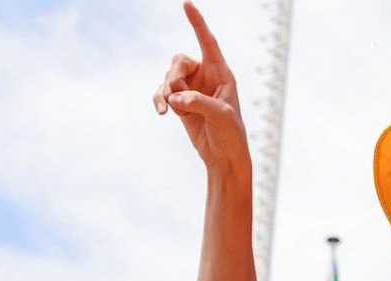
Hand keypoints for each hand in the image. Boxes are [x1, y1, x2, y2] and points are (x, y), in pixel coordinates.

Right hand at [153, 1, 250, 172]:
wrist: (223, 155)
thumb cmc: (231, 133)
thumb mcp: (221, 115)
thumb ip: (199, 102)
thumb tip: (177, 97)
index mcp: (221, 72)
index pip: (208, 42)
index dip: (197, 23)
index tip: (187, 4)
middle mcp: (205, 77)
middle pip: (178, 62)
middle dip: (174, 77)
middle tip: (177, 95)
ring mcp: (191, 89)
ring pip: (168, 78)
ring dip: (166, 93)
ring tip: (172, 110)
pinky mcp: (180, 102)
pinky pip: (162, 93)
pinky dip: (160, 100)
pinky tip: (162, 112)